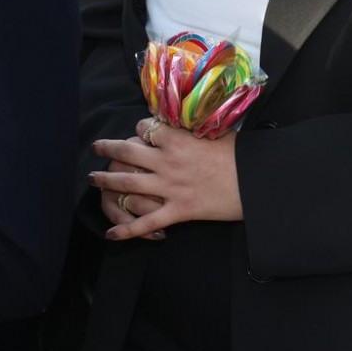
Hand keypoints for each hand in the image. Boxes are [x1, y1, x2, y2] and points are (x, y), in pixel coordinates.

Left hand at [90, 118, 243, 241]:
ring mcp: (170, 188)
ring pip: (126, 183)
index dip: (137, 129)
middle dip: (106, 148)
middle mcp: (167, 162)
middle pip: (125, 152)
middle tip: (95, 147)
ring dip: (105, 180)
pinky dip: (127, 230)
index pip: (143, 128)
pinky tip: (110, 234)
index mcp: (177, 140)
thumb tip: (184, 116)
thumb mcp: (216, 132)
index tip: (136, 131)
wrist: (258, 184)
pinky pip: (146, 222)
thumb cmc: (241, 156)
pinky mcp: (178, 211)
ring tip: (92, 179)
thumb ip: (194, 127)